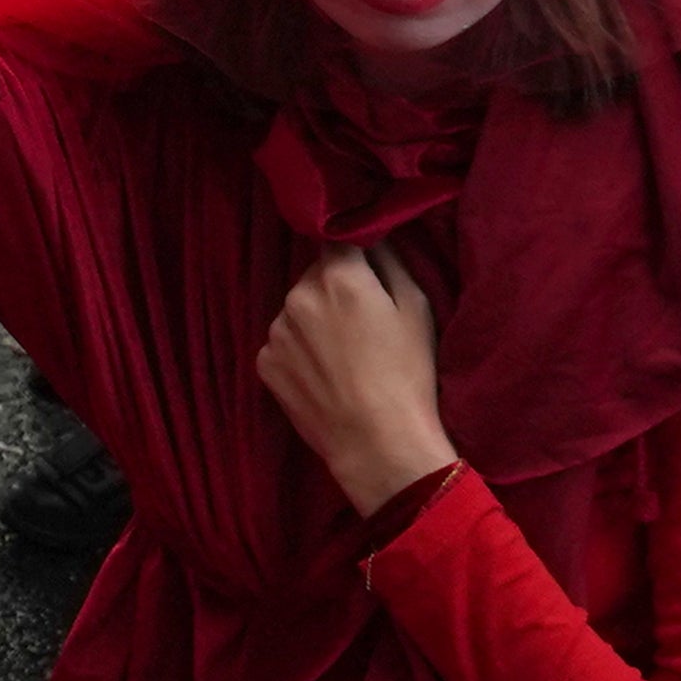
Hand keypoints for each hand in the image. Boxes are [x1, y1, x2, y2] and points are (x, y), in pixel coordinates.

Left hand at [255, 244, 456, 513]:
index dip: (355, 254)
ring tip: (342, 355)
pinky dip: (299, 351)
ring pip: (296, 310)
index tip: (367, 269)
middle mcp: (296, 296)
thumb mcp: (416, 308)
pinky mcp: (264, 363)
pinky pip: (283, 343)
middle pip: (314, 277)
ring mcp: (275, 331)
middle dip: (334, 288)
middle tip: (361, 322)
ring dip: (314, 320)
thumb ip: (391, 263)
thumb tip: (373, 239)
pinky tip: (323, 374)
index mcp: (337, 277)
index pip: (338, 242)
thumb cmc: (408, 373)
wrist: (376, 441)